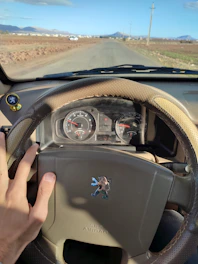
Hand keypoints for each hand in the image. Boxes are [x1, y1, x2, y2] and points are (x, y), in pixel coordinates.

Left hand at [0, 132, 55, 263]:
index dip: (29, 154)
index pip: (24, 167)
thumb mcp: (38, 215)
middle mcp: (3, 190)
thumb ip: (44, 194)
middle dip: (1, 148)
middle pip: (1, 164)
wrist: (2, 245)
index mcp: (16, 192)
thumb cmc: (20, 232)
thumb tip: (49, 176)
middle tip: (1, 135)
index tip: (34, 147)